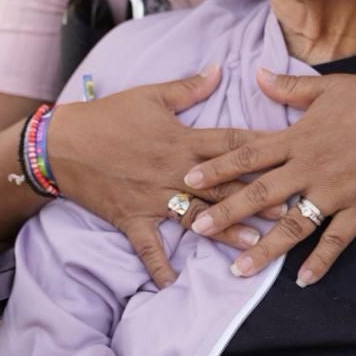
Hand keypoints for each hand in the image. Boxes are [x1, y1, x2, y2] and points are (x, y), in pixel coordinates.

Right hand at [46, 65, 282, 288]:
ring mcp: (154, 198)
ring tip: (257, 245)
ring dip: (227, 232)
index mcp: (182, 140)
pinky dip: (159, 267)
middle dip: (259, 198)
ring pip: (198, 217)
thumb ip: (188, 87)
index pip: (230, 145)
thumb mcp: (150, 95)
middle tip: (294, 209)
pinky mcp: (133, 218)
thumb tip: (219, 69)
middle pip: (224, 186)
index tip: (292, 156)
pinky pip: (149, 247)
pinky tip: (175, 286)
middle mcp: (174, 172)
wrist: (62, 144)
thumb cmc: (108, 116)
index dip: (263, 149)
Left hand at [181, 67, 355, 285]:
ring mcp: (337, 191)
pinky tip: (303, 280)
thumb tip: (256, 74)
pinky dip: (320, 262)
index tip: (187, 178)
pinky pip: (337, 240)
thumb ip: (288, 88)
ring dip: (264, 248)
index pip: (248, 154)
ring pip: (293, 225)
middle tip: (194, 228)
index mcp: (300, 137)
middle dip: (225, 212)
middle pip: (260, 194)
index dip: (216, 167)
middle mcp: (312, 167)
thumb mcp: (329, 87)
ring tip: (239, 268)